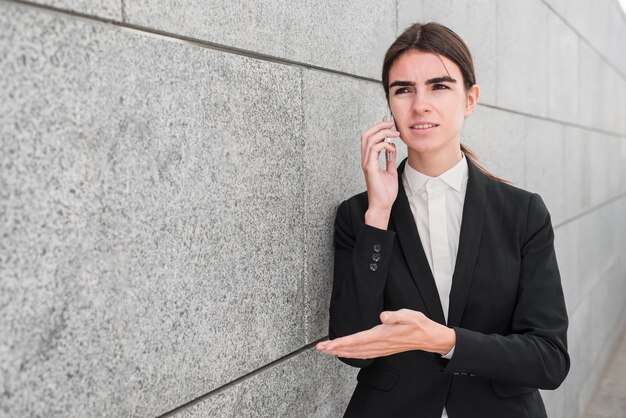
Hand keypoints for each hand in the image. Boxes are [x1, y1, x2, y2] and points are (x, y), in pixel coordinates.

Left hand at [316, 309, 454, 358]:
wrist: (428, 337)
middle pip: (353, 349)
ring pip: (356, 353)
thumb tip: (383, 316)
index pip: (357, 340)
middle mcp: (379, 344)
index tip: (328, 344)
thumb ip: (396, 315)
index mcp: (382, 335)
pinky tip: (345, 353)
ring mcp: (381, 349)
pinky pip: (363, 354)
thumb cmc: (418, 324)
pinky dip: (351, 354)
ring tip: (327, 351)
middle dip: (335, 349)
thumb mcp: (409, 315)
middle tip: (320, 349)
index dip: (341, 342)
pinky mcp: (382, 349)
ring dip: (341, 352)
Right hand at [361, 116, 399, 228]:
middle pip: (366, 134)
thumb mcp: (390, 171)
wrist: (382, 205)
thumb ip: (389, 160)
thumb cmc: (385, 192)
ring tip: (395, 134)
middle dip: (379, 126)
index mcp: (369, 159)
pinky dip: (384, 145)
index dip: (378, 127)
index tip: (388, 121)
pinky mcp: (370, 167)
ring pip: (369, 139)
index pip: (370, 138)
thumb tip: (391, 149)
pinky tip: (392, 148)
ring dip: (383, 133)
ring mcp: (366, 163)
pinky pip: (374, 149)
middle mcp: (366, 159)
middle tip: (392, 123)